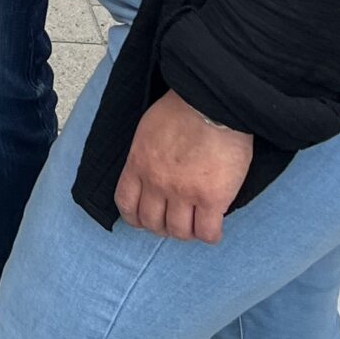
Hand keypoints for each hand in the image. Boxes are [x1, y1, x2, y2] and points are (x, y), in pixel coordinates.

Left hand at [115, 92, 253, 243]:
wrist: (212, 103)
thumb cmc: (182, 108)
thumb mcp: (148, 129)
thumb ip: (145, 155)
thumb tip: (149, 173)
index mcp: (138, 163)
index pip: (126, 204)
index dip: (134, 218)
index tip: (144, 219)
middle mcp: (157, 183)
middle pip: (152, 223)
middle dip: (161, 227)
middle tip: (174, 221)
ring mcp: (184, 193)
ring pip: (179, 232)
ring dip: (186, 232)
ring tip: (195, 224)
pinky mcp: (212, 199)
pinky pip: (207, 232)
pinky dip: (209, 235)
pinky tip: (213, 226)